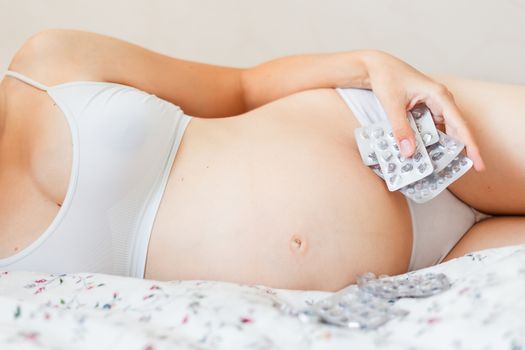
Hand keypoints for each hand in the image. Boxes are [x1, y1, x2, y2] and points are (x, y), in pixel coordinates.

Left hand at [361, 50, 484, 170]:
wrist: (377, 67)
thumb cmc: (387, 78)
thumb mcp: (392, 105)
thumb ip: (400, 128)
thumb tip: (408, 152)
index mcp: (439, 95)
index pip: (460, 124)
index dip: (470, 145)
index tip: (478, 162)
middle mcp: (441, 100)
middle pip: (456, 129)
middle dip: (460, 150)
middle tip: (464, 170)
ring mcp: (434, 105)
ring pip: (444, 130)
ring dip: (443, 147)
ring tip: (444, 167)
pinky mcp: (425, 110)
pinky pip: (433, 128)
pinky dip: (431, 141)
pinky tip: (427, 154)